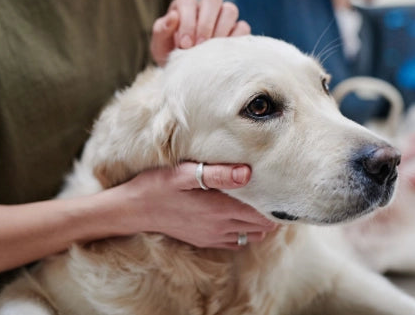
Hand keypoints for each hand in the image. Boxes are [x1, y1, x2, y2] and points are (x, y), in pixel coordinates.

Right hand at [118, 162, 276, 249]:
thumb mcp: (184, 173)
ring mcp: (213, 236)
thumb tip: (248, 173)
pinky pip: (235, 243)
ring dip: (259, 222)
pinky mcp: (205, 240)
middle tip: (274, 192)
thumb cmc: (158, 185)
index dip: (275, 203)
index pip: (262, 214)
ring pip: (251, 235)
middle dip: (271, 212)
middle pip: (261, 225)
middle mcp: (220, 226)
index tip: (279, 188)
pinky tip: (240, 217)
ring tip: (260, 203)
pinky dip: (245, 232)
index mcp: (219, 208)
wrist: (134, 210)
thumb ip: (217, 174)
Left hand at [151, 0, 250, 65]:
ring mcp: (223, 17)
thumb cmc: (172, 56)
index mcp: (185, 6)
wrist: (187, 74)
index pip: (188, 2)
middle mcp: (205, 8)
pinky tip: (224, 53)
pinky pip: (243, 27)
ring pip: (230, 10)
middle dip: (205, 23)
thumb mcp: (160, 46)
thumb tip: (173, 16)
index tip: (184, 45)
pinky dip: (235, 39)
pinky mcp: (237, 31)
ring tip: (212, 50)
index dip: (187, 22)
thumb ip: (162, 30)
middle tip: (199, 46)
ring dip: (221, 29)